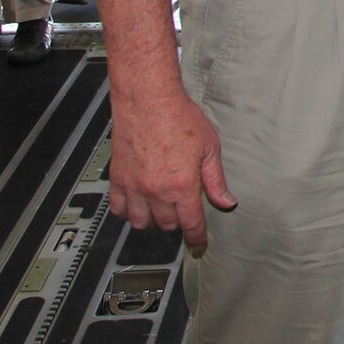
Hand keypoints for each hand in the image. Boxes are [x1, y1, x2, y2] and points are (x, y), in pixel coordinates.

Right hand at [106, 88, 236, 252]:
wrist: (148, 99)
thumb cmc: (179, 117)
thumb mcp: (209, 147)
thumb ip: (216, 180)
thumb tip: (226, 201)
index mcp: (182, 185)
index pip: (191, 224)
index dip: (197, 238)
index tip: (199, 244)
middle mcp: (156, 190)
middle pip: (167, 224)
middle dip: (177, 222)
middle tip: (183, 211)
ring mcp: (134, 186)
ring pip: (141, 222)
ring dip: (153, 220)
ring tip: (161, 208)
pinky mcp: (118, 178)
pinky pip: (118, 208)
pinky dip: (127, 211)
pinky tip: (136, 203)